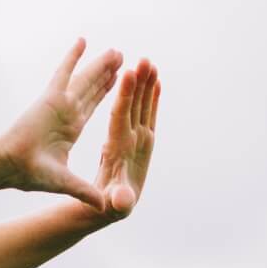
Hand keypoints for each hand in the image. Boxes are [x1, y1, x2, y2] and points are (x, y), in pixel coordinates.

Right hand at [0, 37, 122, 208]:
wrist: (9, 165)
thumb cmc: (29, 173)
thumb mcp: (64, 181)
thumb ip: (84, 190)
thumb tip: (103, 207)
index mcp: (70, 129)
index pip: (94, 107)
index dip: (107, 94)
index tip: (120, 83)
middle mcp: (67, 113)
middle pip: (93, 89)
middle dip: (108, 75)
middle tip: (123, 59)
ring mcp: (60, 103)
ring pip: (85, 78)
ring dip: (100, 65)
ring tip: (116, 51)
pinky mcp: (51, 97)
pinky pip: (65, 71)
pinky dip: (73, 56)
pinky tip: (83, 41)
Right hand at [92, 57, 159, 220]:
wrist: (120, 207)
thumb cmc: (112, 203)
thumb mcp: (114, 202)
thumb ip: (119, 200)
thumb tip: (123, 202)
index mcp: (124, 149)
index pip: (125, 117)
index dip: (128, 96)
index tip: (131, 74)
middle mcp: (137, 140)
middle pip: (139, 107)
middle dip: (142, 83)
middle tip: (146, 60)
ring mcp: (140, 139)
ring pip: (143, 106)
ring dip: (146, 85)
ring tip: (150, 63)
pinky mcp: (139, 139)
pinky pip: (145, 114)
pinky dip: (149, 97)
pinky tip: (154, 83)